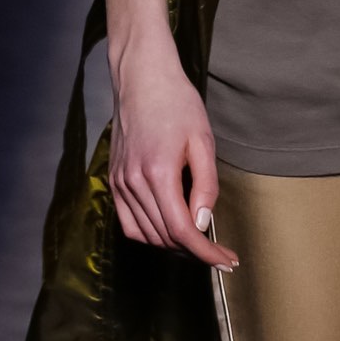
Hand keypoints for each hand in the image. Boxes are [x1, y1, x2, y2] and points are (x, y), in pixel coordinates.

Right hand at [105, 36, 237, 268]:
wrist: (142, 78)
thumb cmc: (177, 103)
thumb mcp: (203, 141)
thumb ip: (205, 186)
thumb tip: (203, 224)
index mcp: (158, 173)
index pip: (182, 231)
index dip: (206, 253)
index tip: (226, 262)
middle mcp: (133, 183)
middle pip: (165, 238)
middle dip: (195, 252)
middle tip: (220, 254)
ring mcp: (119, 183)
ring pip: (146, 235)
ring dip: (173, 246)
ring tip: (198, 243)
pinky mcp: (113, 180)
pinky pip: (129, 223)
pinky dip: (149, 235)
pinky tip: (169, 230)